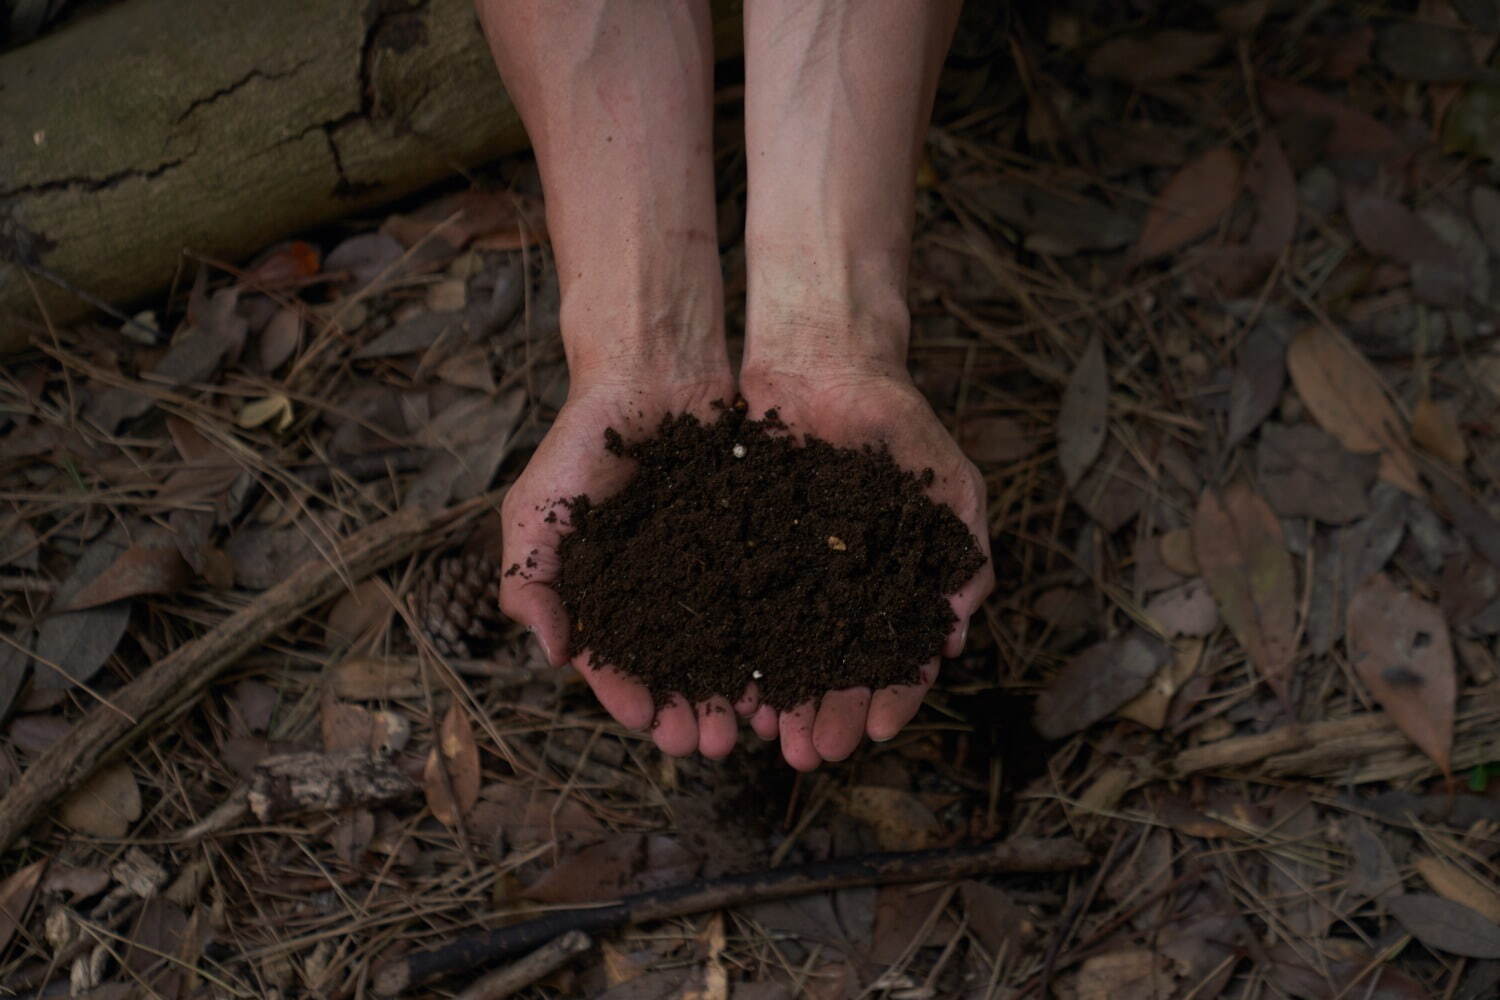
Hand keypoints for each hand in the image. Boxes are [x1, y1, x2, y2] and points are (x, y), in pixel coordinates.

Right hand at [499, 369, 756, 758]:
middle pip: (678, 670)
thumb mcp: (536, 511)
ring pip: (729, 648)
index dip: (631, 698)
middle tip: (712, 745)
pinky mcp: (754, 545)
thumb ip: (530, 582)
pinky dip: (780, 640)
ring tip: (755, 727)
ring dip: (739, 693)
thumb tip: (554, 656)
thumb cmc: (583, 441)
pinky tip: (791, 671)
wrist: (651, 374)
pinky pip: (770, 603)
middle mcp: (659, 595)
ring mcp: (710, 573)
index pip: (616, 664)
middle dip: (693, 711)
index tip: (651, 725)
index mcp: (606, 597)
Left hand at [739, 364, 993, 769]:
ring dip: (774, 702)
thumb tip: (959, 631)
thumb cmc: (896, 422)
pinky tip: (723, 686)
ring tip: (763, 738)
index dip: (889, 699)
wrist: (825, 363)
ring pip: (780, 655)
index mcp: (892, 590)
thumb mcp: (948, 484)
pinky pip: (732, 614)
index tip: (877, 732)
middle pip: (833, 673)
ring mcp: (788, 578)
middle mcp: (840, 595)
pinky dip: (729, 653)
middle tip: (809, 756)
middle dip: (825, 717)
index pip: (895, 661)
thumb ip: (962, 552)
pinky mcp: (740, 554)